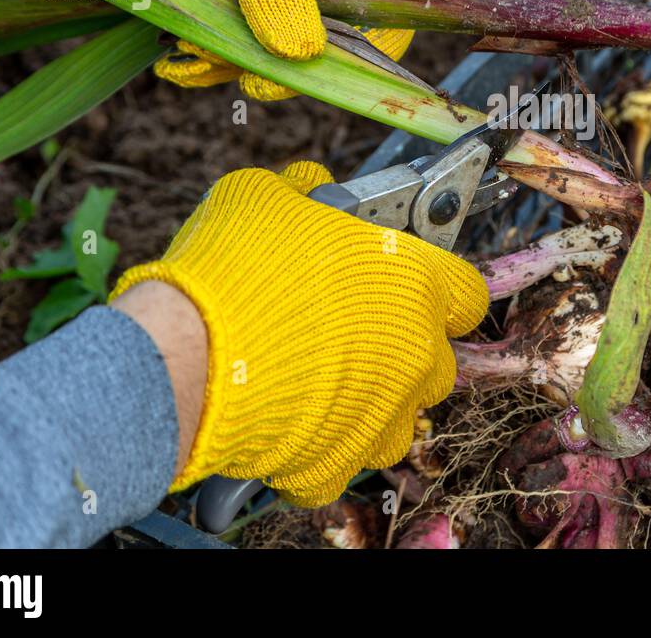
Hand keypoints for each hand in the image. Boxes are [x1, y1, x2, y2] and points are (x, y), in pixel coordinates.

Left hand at [40, 0, 412, 98]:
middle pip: (320, 28)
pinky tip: (174, 60)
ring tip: (187, 54)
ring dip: (231, 57)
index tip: (297, 73)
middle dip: (276, 57)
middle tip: (232, 70)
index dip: (352, 46)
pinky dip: (205, 51)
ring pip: (268, 36)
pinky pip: (228, 29)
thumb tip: (300, 57)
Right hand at [109, 161, 487, 504]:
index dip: (438, 289)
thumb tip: (312, 186)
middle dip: (402, 351)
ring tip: (320, 385)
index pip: (466, 293)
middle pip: (436, 359)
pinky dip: (319, 450)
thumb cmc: (233, 268)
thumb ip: (306, 192)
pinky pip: (343, 461)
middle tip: (349, 335)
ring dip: (371, 404)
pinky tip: (286, 425)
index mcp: (416, 282)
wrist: (183, 356)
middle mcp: (414, 353)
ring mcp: (382, 417)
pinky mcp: (338, 465)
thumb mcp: (265, 196)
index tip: (410, 288)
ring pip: (398, 418)